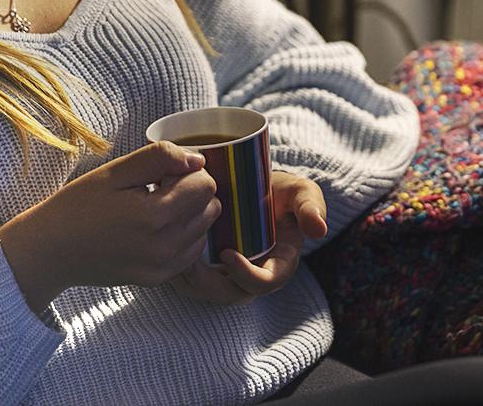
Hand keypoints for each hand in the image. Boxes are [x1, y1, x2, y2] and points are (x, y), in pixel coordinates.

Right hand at [0, 141, 220, 312]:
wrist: (50, 251)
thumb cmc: (78, 206)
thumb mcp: (115, 172)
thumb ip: (159, 159)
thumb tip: (198, 160)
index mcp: (155, 215)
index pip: (206, 184)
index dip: (188, 171)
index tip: (161, 173)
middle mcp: (165, 246)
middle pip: (211, 207)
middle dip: (192, 191)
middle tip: (158, 188)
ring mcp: (163, 267)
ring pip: (205, 229)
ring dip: (189, 214)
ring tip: (154, 208)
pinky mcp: (158, 279)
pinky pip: (191, 252)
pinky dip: (182, 236)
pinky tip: (154, 228)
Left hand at [168, 170, 326, 305]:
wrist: (257, 188)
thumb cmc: (282, 192)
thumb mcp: (301, 193)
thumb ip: (311, 206)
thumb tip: (318, 229)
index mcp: (278, 266)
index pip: (264, 284)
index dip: (245, 275)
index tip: (227, 253)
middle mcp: (252, 277)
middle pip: (228, 294)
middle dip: (205, 283)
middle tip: (186, 261)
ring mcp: (228, 276)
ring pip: (204, 292)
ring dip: (186, 280)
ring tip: (170, 255)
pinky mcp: (208, 269)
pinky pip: (191, 282)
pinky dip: (177, 271)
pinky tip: (164, 249)